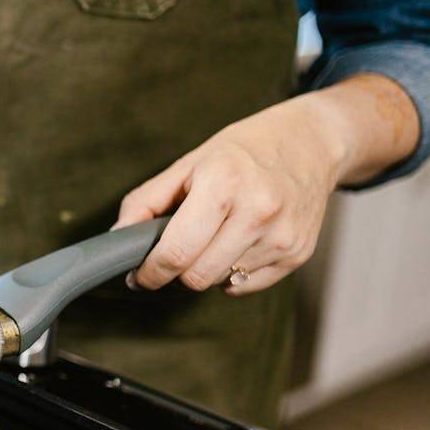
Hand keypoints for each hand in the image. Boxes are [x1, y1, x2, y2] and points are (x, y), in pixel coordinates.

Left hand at [114, 74, 418, 294]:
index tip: (139, 276)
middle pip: (197, 276)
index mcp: (224, 185)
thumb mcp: (189, 164)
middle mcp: (258, 212)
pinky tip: (238, 242)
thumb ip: (146, 201)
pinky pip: (246, 285)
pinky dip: (232, 273)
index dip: (150, 272)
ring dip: (206, 268)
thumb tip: (118, 238)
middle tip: (175, 250)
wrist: (311, 143)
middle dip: (177, 270)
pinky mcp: (298, 253)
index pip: (176, 253)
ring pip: (220, 282)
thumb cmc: (243, 151)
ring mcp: (282, 236)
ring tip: (215, 234)